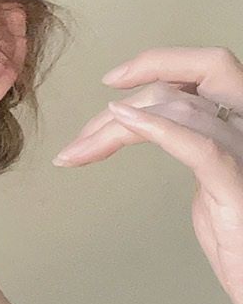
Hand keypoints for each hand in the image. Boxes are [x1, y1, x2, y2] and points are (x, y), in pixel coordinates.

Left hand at [52, 46, 242, 303]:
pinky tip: (122, 124)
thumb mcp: (213, 186)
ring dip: (114, 128)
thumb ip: (195, 152)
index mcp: (242, 126)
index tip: (111, 78)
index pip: (208, 69)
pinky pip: (199, 147)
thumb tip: (159, 132)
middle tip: (80, 139)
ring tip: (78, 151)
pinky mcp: (237, 186)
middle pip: (182, 88)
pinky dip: (157, 129)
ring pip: (178, 111)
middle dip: (123, 104)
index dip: (159, 62)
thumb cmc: (241, 241)